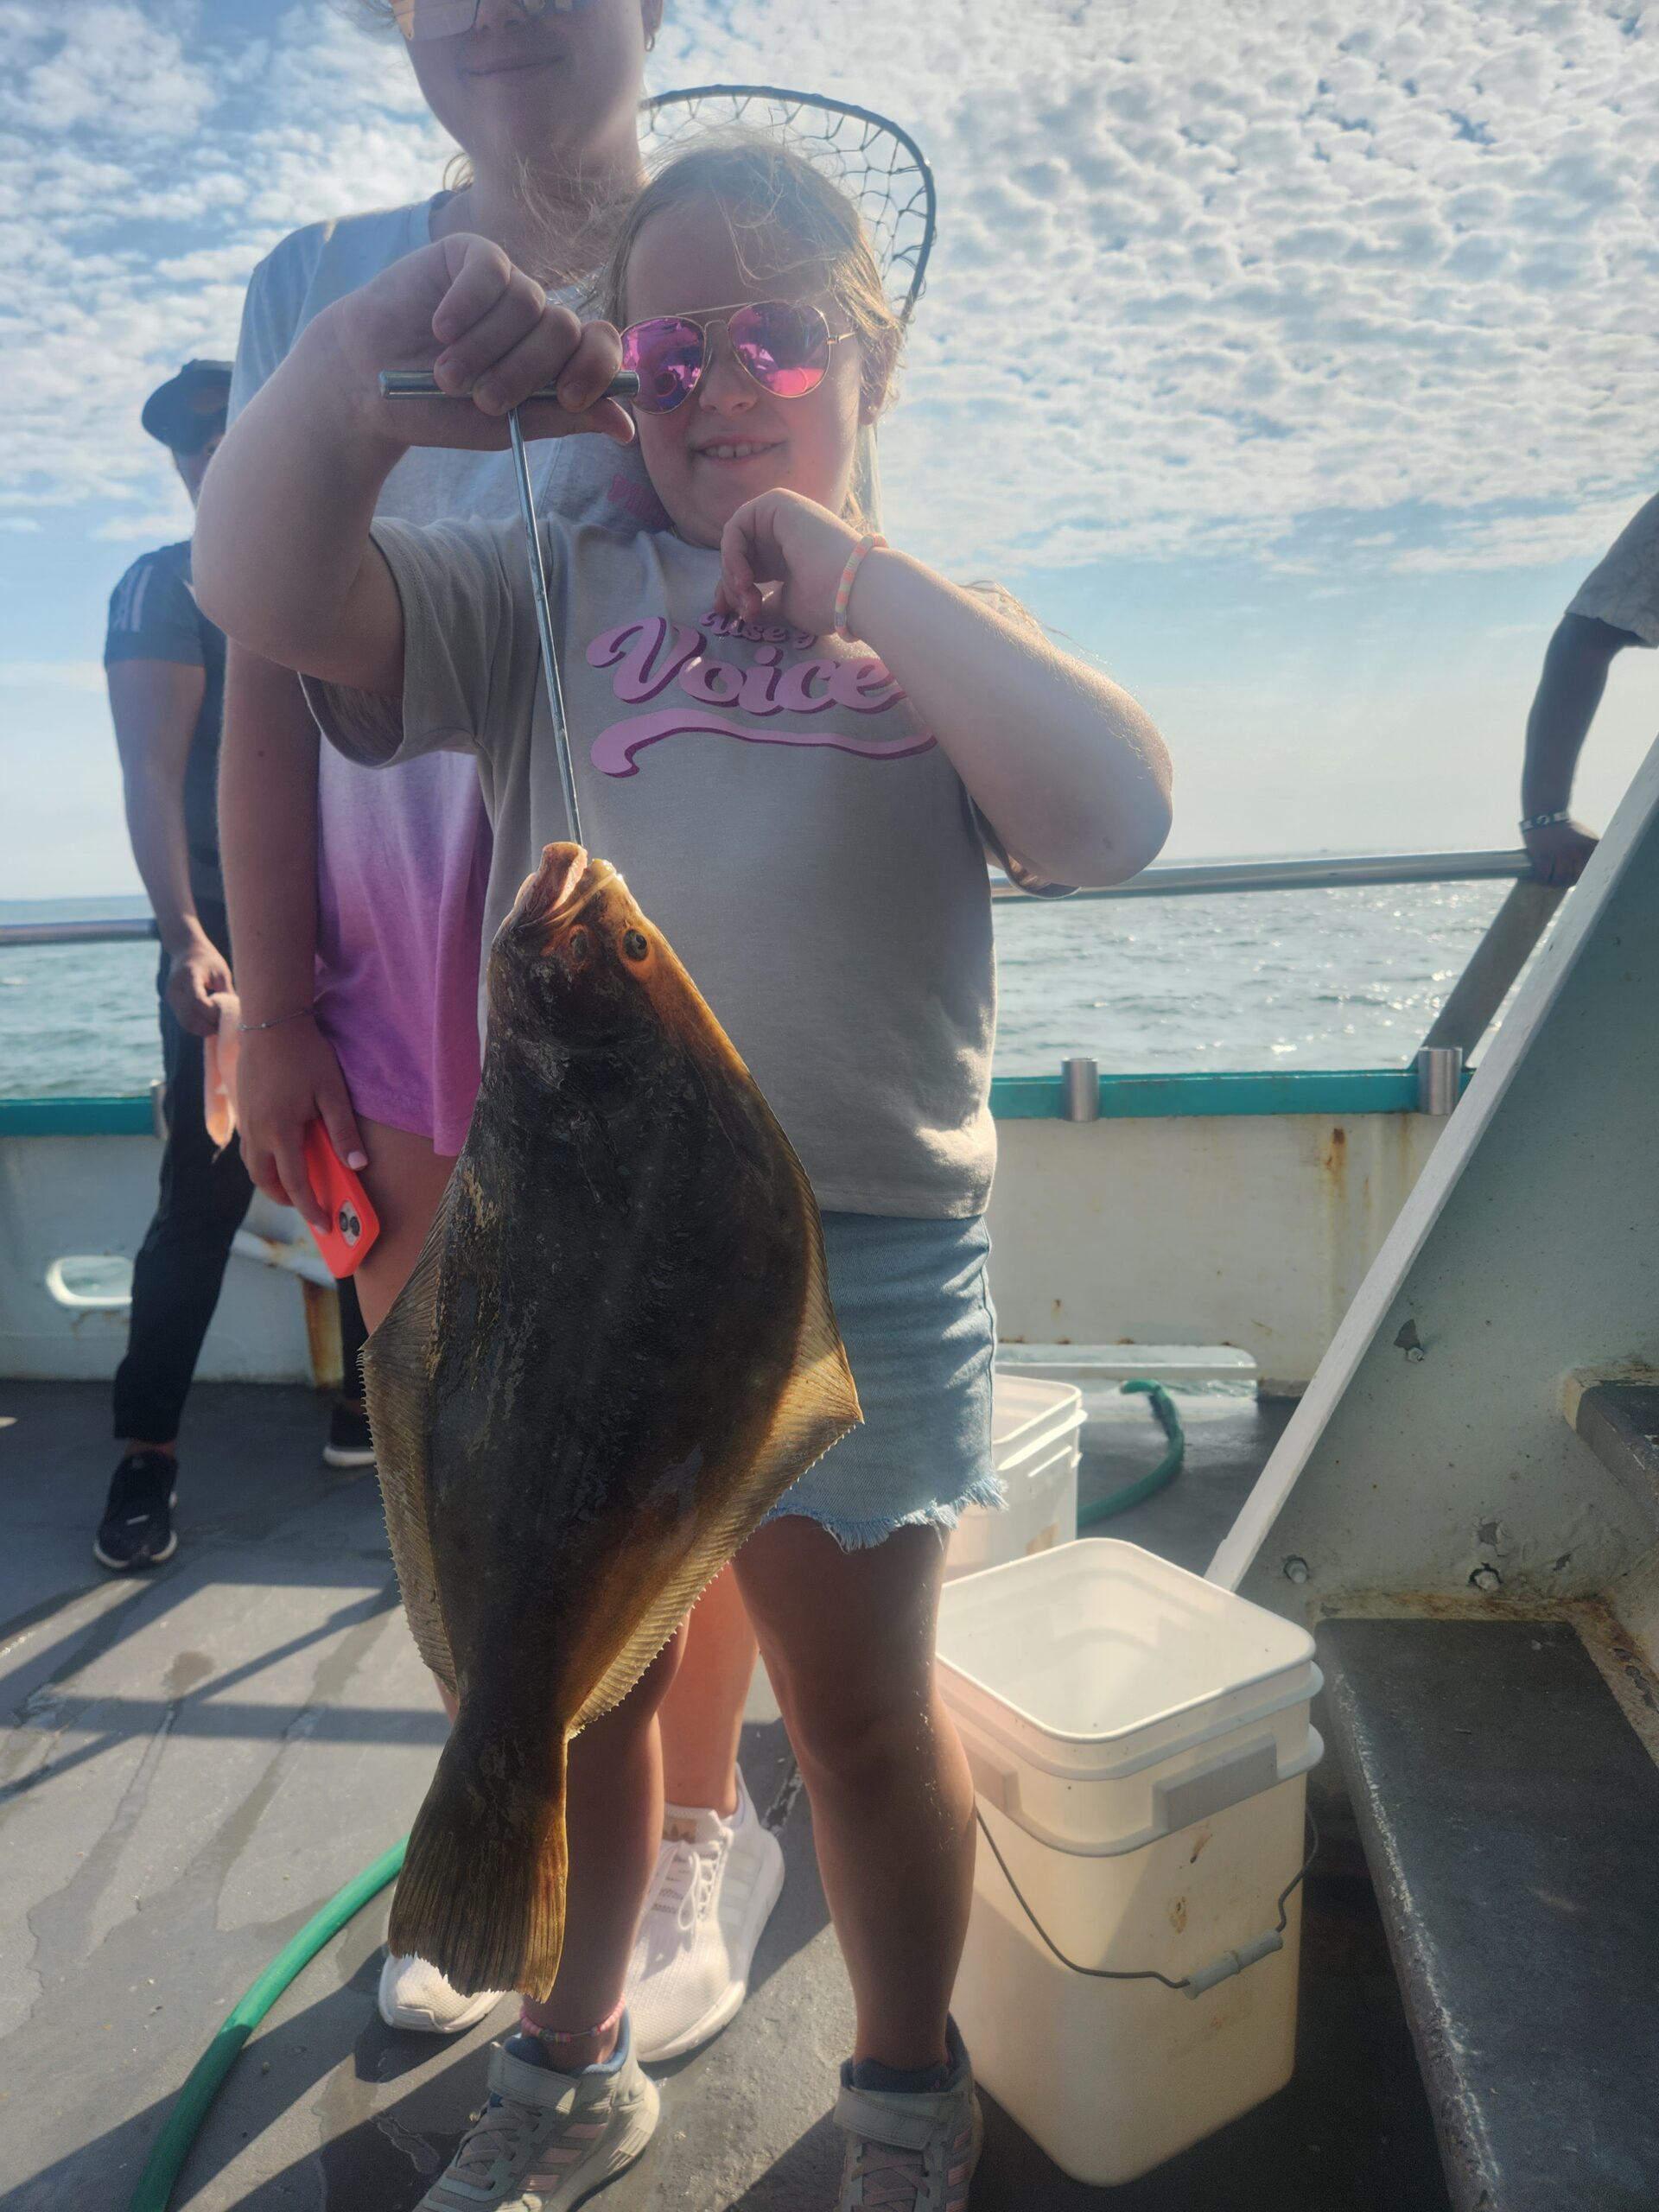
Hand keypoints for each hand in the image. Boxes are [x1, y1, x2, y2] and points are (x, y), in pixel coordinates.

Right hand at [165, 937, 232, 1036]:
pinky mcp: (173, 1003)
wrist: (185, 949)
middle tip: (226, 1025)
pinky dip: (198, 1027)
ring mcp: (172, 996)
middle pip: (190, 1015)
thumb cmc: (207, 959)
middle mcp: (175, 987)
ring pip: (186, 1022)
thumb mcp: (221, 971)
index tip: (225, 1013)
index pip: (197, 1000)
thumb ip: (227, 992)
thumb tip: (237, 1013)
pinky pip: (184, 1021)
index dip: (211, 1012)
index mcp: (189, 976)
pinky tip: (211, 1025)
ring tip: (220, 1027)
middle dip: (209, 1024)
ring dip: (203, 1029)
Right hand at [234, 1018, 366, 1234]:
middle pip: (265, 1180)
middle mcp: (257, 1132)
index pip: (295, 1183)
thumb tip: (357, 1166)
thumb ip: (344, 1131)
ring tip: (292, 1181)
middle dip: (284, 1197)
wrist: (271, 1022)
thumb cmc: (306, 1055)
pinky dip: (261, 1158)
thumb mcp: (332, 1093)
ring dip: (269, 1179)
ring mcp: (246, 1120)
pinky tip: (278, 1150)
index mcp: (280, 1132)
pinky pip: (247, 1145)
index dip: (309, 1207)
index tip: (323, 1224)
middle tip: (306, 1203)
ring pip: (251, 1164)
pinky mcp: (242, 1108)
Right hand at [328, 233, 632, 452]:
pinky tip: (439, 328)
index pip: (603, 345)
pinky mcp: (471, 256)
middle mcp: (538, 317)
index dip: (597, 369)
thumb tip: (625, 429)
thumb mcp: (506, 427)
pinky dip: (467, 307)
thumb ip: (563, 419)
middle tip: (481, 398)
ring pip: (528, 304)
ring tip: (446, 373)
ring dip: (485, 350)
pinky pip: (491, 273)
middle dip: (524, 373)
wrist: (371, 384)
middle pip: (564, 329)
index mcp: (556, 359)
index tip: (569, 397)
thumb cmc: (440, 409)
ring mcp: (507, 284)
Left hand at [714, 490, 862, 637]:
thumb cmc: (826, 602)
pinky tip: (744, 579)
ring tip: (748, 600)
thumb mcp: (786, 605)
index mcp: (787, 555)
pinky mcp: (777, 502)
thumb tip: (738, 607)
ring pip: (734, 542)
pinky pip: (736, 527)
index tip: (726, 616)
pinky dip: (732, 554)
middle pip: (738, 554)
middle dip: (731, 587)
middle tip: (742, 614)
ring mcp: (781, 513)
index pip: (748, 567)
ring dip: (732, 574)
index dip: (731, 590)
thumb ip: (762, 601)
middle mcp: (783, 532)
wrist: (851, 589)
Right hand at [1525, 818, 1597, 886]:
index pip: (1588, 872)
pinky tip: (1541, 876)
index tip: (1574, 878)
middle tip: (1561, 879)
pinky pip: (1543, 876)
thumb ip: (1594, 850)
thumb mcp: (1586, 836)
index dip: (1580, 878)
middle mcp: (1575, 852)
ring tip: (1550, 879)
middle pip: (1571, 879)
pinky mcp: (1543, 856)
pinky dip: (1541, 879)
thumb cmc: (1565, 829)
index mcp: (1587, 847)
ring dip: (1553, 881)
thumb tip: (1600, 867)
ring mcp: (1558, 854)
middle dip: (1565, 881)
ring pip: (1558, 879)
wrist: (1545, 816)